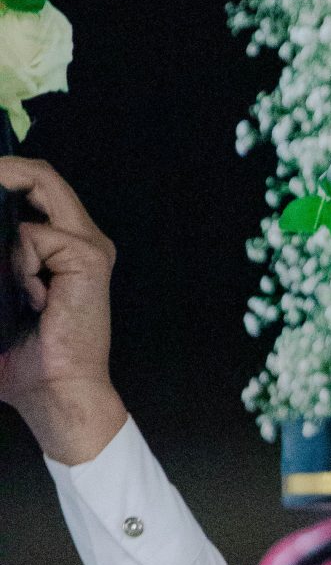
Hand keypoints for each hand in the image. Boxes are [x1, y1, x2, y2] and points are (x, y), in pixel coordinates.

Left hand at [0, 159, 125, 464]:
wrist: (55, 393)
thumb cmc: (25, 359)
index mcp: (63, 250)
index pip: (37, 188)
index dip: (6, 175)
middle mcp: (81, 240)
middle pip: (43, 177)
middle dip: (5, 171)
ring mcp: (89, 246)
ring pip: (40, 192)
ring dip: (8, 232)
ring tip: (15, 282)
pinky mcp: (88, 257)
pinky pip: (33, 235)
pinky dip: (18, 264)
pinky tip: (31, 297)